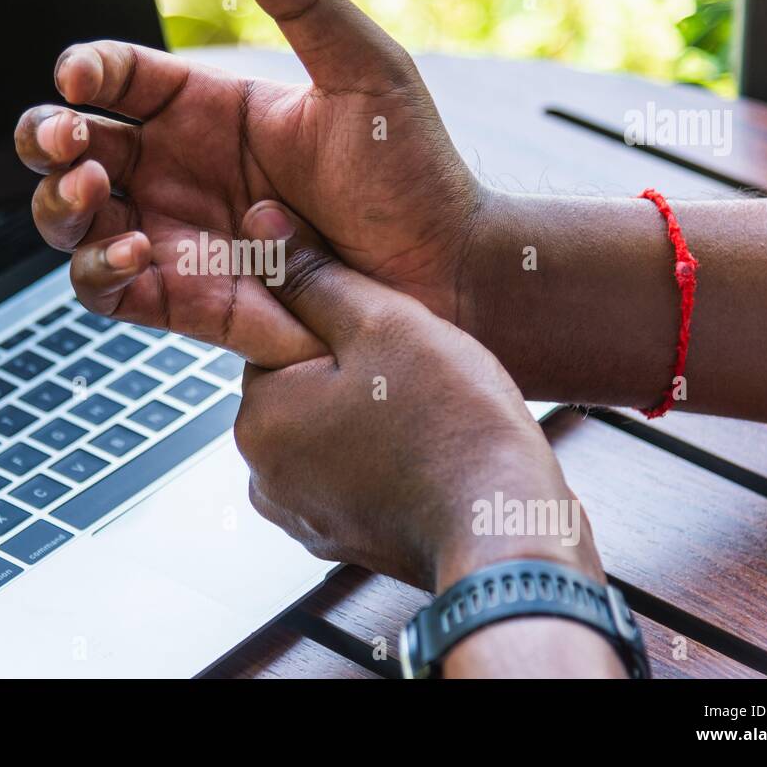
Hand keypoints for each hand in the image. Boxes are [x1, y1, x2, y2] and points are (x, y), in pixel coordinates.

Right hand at [15, 0, 480, 367]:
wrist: (439, 270)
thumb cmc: (408, 171)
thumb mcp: (363, 71)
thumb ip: (303, 1)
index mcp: (207, 110)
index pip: (115, 79)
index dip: (84, 72)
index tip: (82, 79)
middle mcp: (177, 170)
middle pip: (70, 147)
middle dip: (44, 136)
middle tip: (68, 137)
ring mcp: (173, 233)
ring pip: (70, 218)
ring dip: (58, 202)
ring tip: (93, 187)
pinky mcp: (180, 296)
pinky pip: (104, 287)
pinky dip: (97, 268)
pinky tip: (134, 249)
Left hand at [232, 201, 601, 591]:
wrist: (508, 529)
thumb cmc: (452, 423)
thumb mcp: (382, 322)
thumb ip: (313, 275)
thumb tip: (258, 226)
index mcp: (258, 417)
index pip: (283, 338)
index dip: (346, 325)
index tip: (394, 341)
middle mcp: (264, 473)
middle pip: (306, 386)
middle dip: (358, 374)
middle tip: (421, 381)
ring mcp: (303, 514)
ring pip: (334, 429)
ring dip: (374, 416)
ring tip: (430, 419)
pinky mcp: (344, 539)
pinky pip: (357, 475)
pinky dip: (387, 460)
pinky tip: (431, 455)